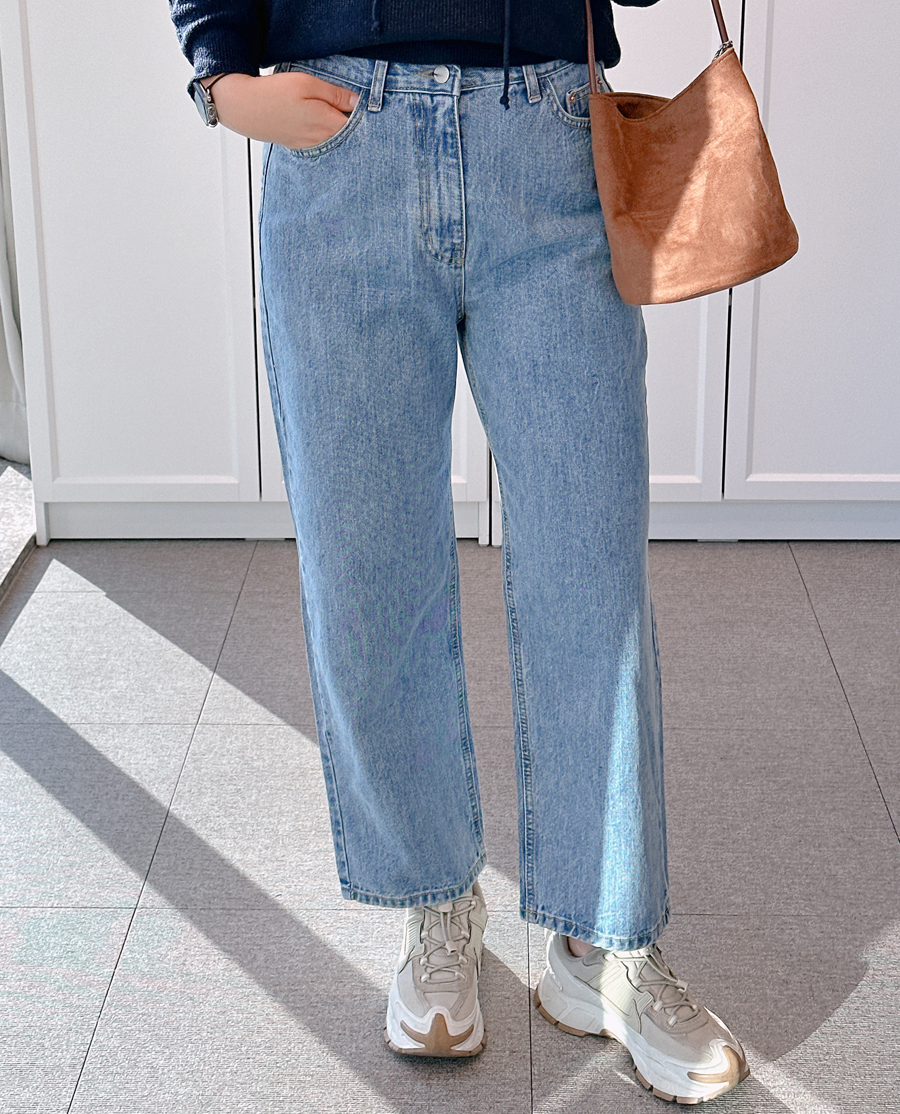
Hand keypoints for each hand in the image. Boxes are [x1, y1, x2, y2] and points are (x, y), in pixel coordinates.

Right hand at [204, 72, 360, 148]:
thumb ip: (335, 94)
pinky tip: (318, 122)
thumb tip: (358, 101)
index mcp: (327, 123)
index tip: (363, 103)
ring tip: (331, 112)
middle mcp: (321, 140)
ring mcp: (310, 145)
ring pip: (334, 140)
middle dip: (352, 123)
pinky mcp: (300, 146)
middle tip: (348, 106)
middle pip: (348, 135)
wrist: (245, 108)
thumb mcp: (308, 84)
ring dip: (337, 129)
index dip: (362, 114)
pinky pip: (321, 143)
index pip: (357, 125)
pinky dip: (324, 134)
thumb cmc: (275, 93)